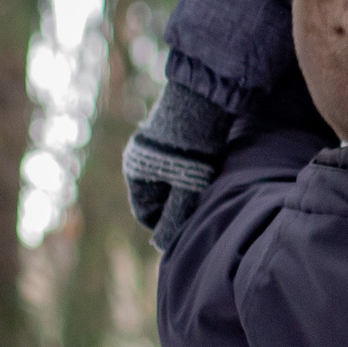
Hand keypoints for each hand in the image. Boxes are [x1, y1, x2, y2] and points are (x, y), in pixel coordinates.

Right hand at [121, 82, 232, 244]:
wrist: (204, 101)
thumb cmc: (193, 148)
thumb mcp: (186, 188)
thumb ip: (176, 217)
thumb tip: (165, 245)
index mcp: (136, 174)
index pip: (146, 212)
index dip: (165, 225)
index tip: (186, 228)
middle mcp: (140, 158)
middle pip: (157, 195)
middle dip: (176, 206)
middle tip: (200, 209)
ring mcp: (154, 144)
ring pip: (169, 178)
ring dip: (185, 187)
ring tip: (208, 189)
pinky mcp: (171, 132)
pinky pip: (178, 161)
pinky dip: (191, 170)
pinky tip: (210, 169)